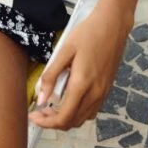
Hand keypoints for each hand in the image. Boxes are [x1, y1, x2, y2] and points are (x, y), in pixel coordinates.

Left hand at [28, 8, 131, 129]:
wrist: (113, 24)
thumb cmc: (88, 33)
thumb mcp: (64, 50)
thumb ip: (51, 75)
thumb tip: (41, 98)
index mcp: (82, 84)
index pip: (63, 118)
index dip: (46, 122)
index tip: (33, 116)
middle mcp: (95, 93)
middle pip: (72, 122)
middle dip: (53, 121)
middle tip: (39, 110)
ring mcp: (103, 92)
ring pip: (82, 119)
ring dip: (66, 118)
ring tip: (52, 106)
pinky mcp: (107, 89)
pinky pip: (91, 110)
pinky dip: (78, 112)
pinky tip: (69, 100)